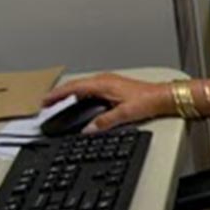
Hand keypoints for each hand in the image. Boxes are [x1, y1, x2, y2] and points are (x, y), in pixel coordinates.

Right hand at [42, 73, 174, 132]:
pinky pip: (91, 89)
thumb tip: (88, 130)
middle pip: (76, 86)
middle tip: (47, 104)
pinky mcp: (115, 87)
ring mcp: (110, 83)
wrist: (164, 96)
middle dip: (60, 94)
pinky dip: (81, 95)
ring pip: (83, 87)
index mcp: (104, 84)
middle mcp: (105, 80)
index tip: (44, 101)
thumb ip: (104, 122)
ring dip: (70, 94)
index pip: (73, 88)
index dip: (57, 94)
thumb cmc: (149, 100)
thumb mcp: (124, 114)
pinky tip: (80, 102)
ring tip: (59, 103)